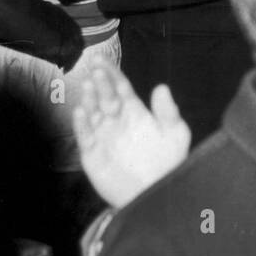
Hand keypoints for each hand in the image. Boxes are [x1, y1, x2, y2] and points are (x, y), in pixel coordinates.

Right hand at [73, 62, 190, 209]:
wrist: (154, 195)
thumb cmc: (168, 164)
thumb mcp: (175, 135)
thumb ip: (168, 112)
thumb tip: (161, 87)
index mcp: (135, 112)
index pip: (120, 87)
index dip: (111, 73)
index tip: (101, 60)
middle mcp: (116, 121)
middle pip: (104, 96)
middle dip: (100, 83)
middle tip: (96, 71)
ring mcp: (103, 136)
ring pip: (92, 112)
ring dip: (89, 98)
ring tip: (88, 85)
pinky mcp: (92, 154)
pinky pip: (84, 136)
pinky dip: (81, 124)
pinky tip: (81, 112)